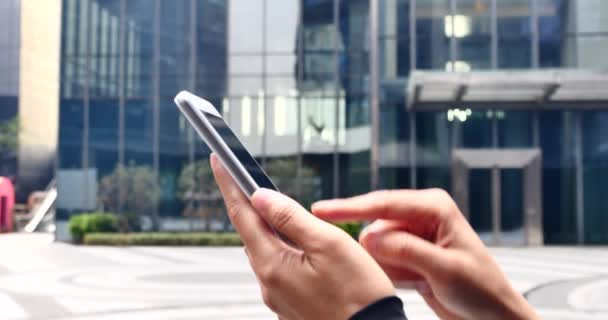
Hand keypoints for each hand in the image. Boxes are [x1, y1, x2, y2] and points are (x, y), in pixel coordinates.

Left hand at [210, 154, 394, 319]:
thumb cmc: (359, 294)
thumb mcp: (329, 244)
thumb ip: (291, 218)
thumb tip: (261, 197)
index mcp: (273, 265)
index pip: (242, 214)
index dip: (230, 184)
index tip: (219, 161)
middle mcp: (269, 284)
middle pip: (250, 233)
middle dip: (246, 204)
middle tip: (242, 176)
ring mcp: (279, 298)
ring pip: (265, 251)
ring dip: (264, 226)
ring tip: (268, 204)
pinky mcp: (291, 306)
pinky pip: (279, 269)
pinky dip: (280, 248)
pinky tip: (293, 242)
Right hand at [312, 189, 539, 319]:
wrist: (492, 315)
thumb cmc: (482, 290)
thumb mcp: (446, 270)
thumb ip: (407, 251)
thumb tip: (368, 236)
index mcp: (434, 207)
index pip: (384, 204)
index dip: (349, 207)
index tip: (321, 209)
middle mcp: (421, 216)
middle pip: (376, 225)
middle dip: (378, 251)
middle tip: (404, 271)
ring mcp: (414, 234)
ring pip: (376, 245)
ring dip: (387, 266)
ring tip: (416, 279)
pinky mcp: (408, 252)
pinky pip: (382, 259)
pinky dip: (390, 273)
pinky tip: (414, 282)